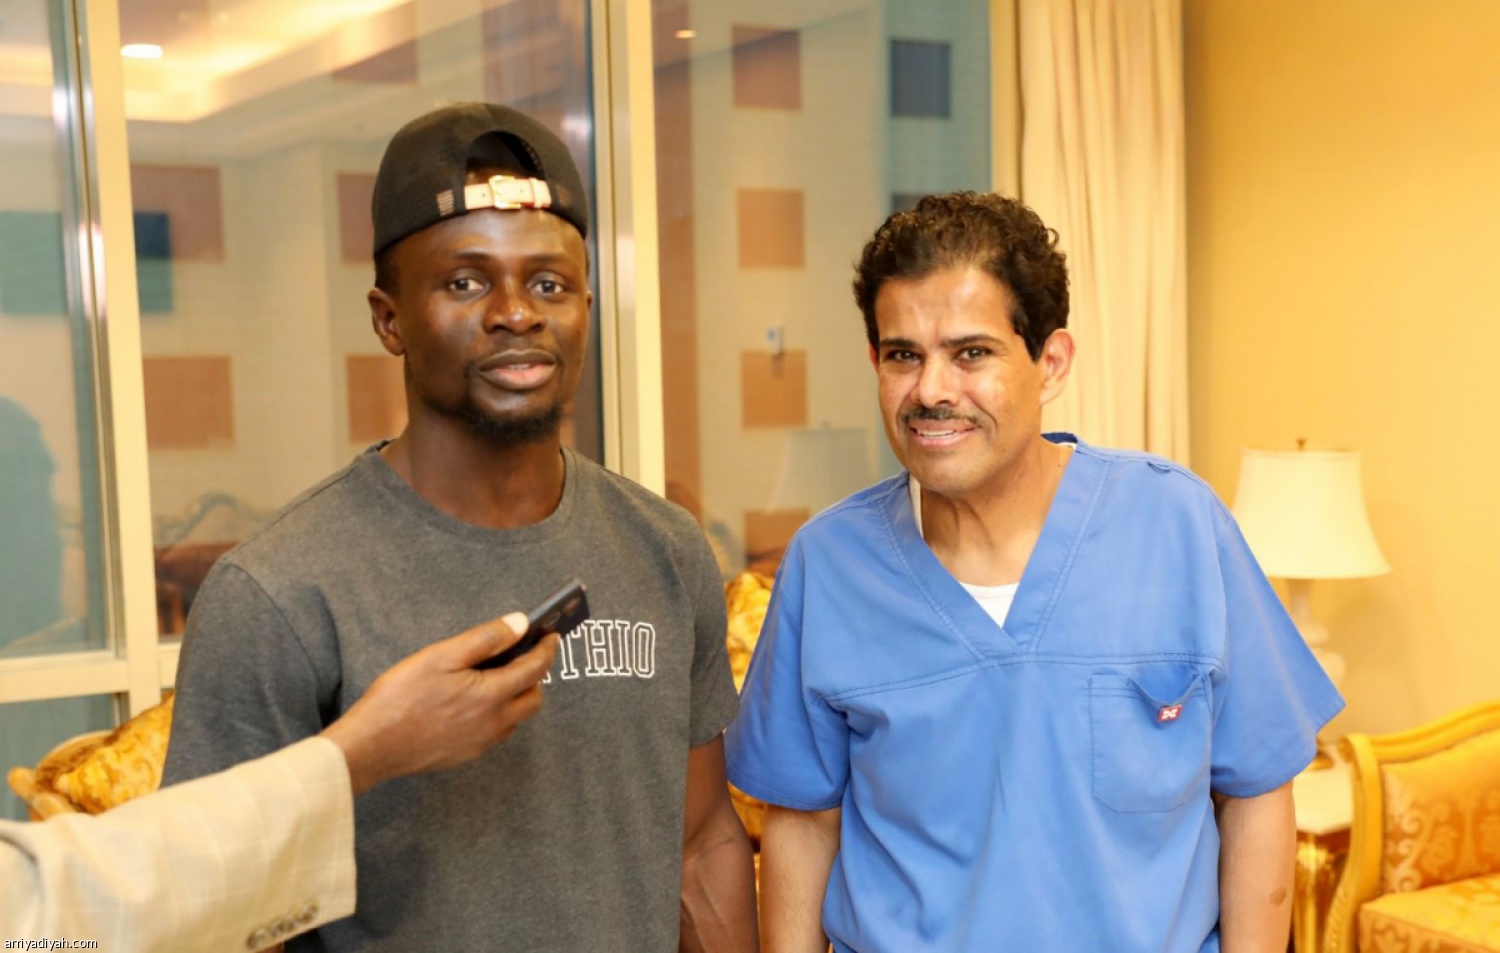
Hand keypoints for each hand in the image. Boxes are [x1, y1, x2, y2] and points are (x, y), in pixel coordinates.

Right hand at [319, 613, 556, 794]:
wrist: (371, 746)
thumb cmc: (401, 697)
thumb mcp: (442, 656)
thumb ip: (486, 639)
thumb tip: (520, 623)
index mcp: (491, 696)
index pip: (535, 669)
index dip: (546, 650)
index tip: (551, 636)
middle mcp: (493, 723)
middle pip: (533, 699)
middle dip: (535, 676)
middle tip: (522, 656)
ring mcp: (480, 742)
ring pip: (515, 718)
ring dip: (515, 696)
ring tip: (495, 676)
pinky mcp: (464, 754)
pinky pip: (494, 732)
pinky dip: (496, 714)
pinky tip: (473, 702)